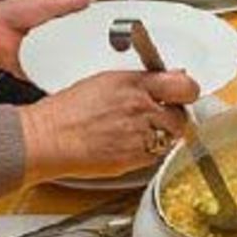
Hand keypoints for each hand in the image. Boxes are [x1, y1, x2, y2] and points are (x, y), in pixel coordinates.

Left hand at [0, 0, 91, 78]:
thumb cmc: (8, 14)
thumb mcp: (46, 4)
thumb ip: (68, 2)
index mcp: (52, 26)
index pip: (77, 31)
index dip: (90, 34)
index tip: (105, 36)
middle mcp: (46, 43)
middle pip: (71, 51)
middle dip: (83, 53)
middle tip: (99, 54)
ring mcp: (39, 58)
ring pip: (60, 66)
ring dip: (70, 66)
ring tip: (85, 67)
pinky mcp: (31, 71)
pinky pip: (45, 78)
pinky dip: (53, 79)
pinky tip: (65, 78)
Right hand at [19, 69, 197, 180]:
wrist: (48, 138)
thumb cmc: (68, 111)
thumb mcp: (106, 81)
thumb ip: (141, 80)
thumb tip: (168, 77)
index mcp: (134, 84)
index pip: (183, 85)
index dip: (188, 91)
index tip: (185, 93)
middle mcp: (141, 108)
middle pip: (182, 115)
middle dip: (175, 116)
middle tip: (162, 116)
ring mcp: (139, 135)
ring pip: (172, 137)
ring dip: (164, 135)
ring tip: (141, 132)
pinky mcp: (135, 159)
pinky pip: (156, 155)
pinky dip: (150, 151)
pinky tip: (130, 144)